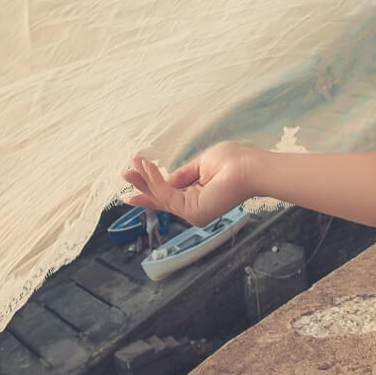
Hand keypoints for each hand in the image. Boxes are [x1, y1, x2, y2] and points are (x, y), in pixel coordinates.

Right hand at [122, 142, 253, 227]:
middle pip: (161, 198)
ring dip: (145, 180)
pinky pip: (167, 195)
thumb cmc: (234, 162)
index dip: (150, 187)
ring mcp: (193, 212)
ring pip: (161, 197)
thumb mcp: (201, 164)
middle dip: (142, 185)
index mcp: (197, 195)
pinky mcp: (192, 211)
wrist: (250, 168)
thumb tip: (165, 178)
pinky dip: (155, 181)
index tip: (132, 178)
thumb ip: (182, 174)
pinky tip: (147, 167)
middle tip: (124, 173)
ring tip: (133, 165)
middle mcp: (194, 207)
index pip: (169, 195)